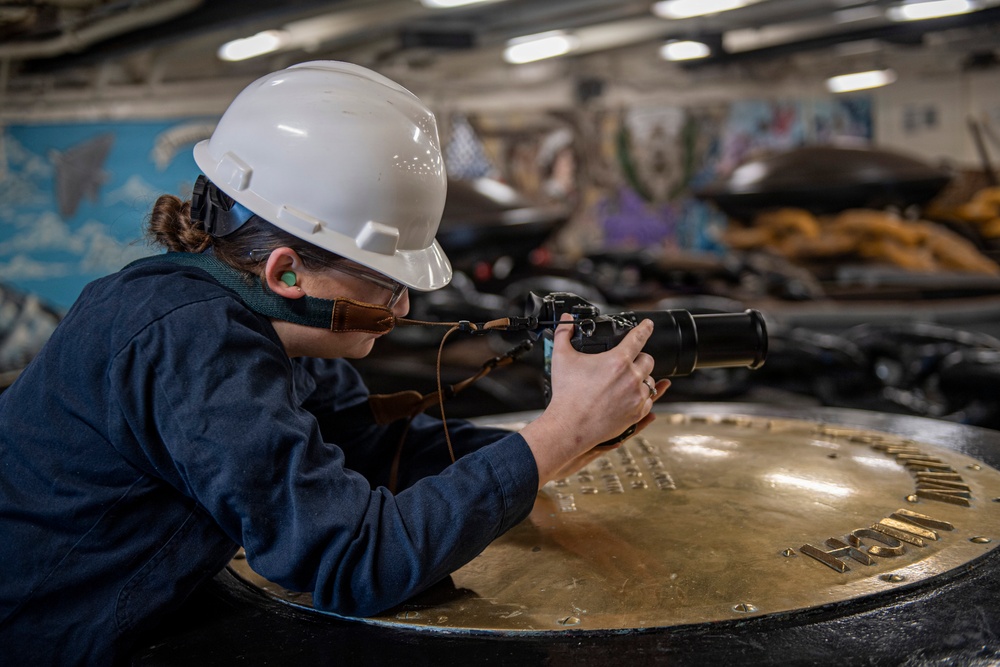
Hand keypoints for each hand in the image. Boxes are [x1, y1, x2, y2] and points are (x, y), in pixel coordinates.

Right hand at [520, 314, 669, 487]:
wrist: (569, 426)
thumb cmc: (566, 393)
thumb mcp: (562, 358)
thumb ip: (563, 334)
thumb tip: (566, 320)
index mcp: (617, 360)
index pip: (638, 338)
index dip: (645, 328)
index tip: (648, 325)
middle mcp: (631, 377)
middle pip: (647, 359)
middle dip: (638, 358)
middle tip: (625, 363)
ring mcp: (636, 396)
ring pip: (649, 381)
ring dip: (641, 378)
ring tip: (624, 382)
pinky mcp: (637, 413)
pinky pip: (648, 400)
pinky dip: (641, 397)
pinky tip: (628, 396)